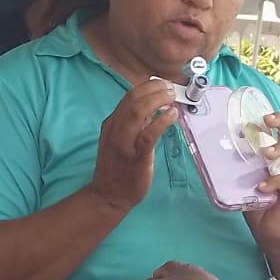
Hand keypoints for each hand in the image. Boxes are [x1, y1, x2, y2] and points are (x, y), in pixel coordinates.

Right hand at [88, 79, 178, 215]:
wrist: (108, 195)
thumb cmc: (118, 168)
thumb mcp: (123, 140)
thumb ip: (136, 124)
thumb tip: (154, 107)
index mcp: (112, 123)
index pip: (129, 97)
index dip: (147, 86)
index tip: (161, 84)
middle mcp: (115, 129)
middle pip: (133, 99)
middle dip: (154, 89)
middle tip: (169, 88)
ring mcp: (124, 143)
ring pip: (137, 111)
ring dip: (157, 100)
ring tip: (171, 98)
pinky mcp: (135, 156)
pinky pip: (148, 134)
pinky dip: (161, 121)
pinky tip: (171, 115)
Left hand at [245, 113, 279, 279]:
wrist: (272, 235)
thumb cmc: (259, 208)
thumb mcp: (244, 183)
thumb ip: (239, 168)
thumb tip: (214, 150)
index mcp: (278, 157)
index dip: (273, 120)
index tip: (259, 114)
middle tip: (267, 120)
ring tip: (266, 153)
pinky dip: (275, 181)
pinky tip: (262, 187)